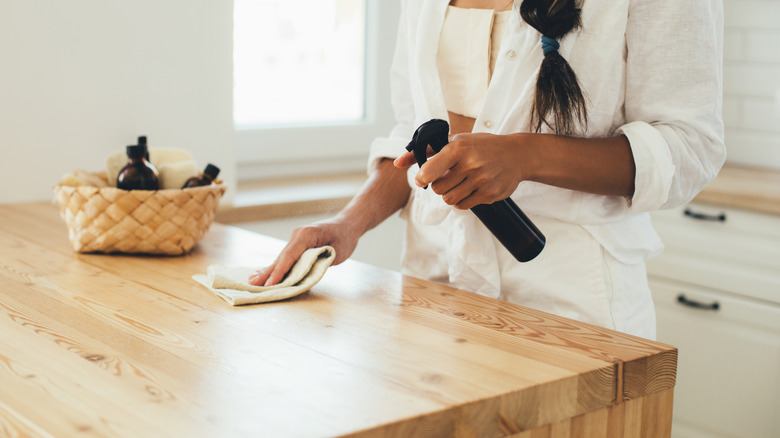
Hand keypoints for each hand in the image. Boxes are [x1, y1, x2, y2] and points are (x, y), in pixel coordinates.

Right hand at [248, 218, 358, 285]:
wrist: (347, 224)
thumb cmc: (345, 237)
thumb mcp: (337, 252)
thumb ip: (320, 262)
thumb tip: (303, 274)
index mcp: (307, 235)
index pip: (289, 256)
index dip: (279, 272)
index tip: (270, 284)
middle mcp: (298, 235)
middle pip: (281, 257)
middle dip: (268, 273)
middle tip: (253, 285)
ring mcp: (296, 238)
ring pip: (281, 257)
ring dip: (269, 271)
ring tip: (253, 281)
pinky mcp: (297, 243)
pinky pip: (285, 257)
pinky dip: (276, 267)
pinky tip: (264, 274)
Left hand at [396, 132, 525, 209]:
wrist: (517, 155)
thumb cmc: (481, 146)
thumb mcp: (455, 141)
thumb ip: (425, 151)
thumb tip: (397, 163)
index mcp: (459, 148)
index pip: (430, 170)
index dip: (422, 178)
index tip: (422, 179)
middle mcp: (471, 164)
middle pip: (438, 189)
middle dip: (439, 185)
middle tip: (448, 177)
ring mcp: (482, 181)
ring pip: (449, 200)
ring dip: (449, 194)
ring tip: (458, 183)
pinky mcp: (489, 194)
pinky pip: (463, 206)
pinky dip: (461, 200)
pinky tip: (469, 189)